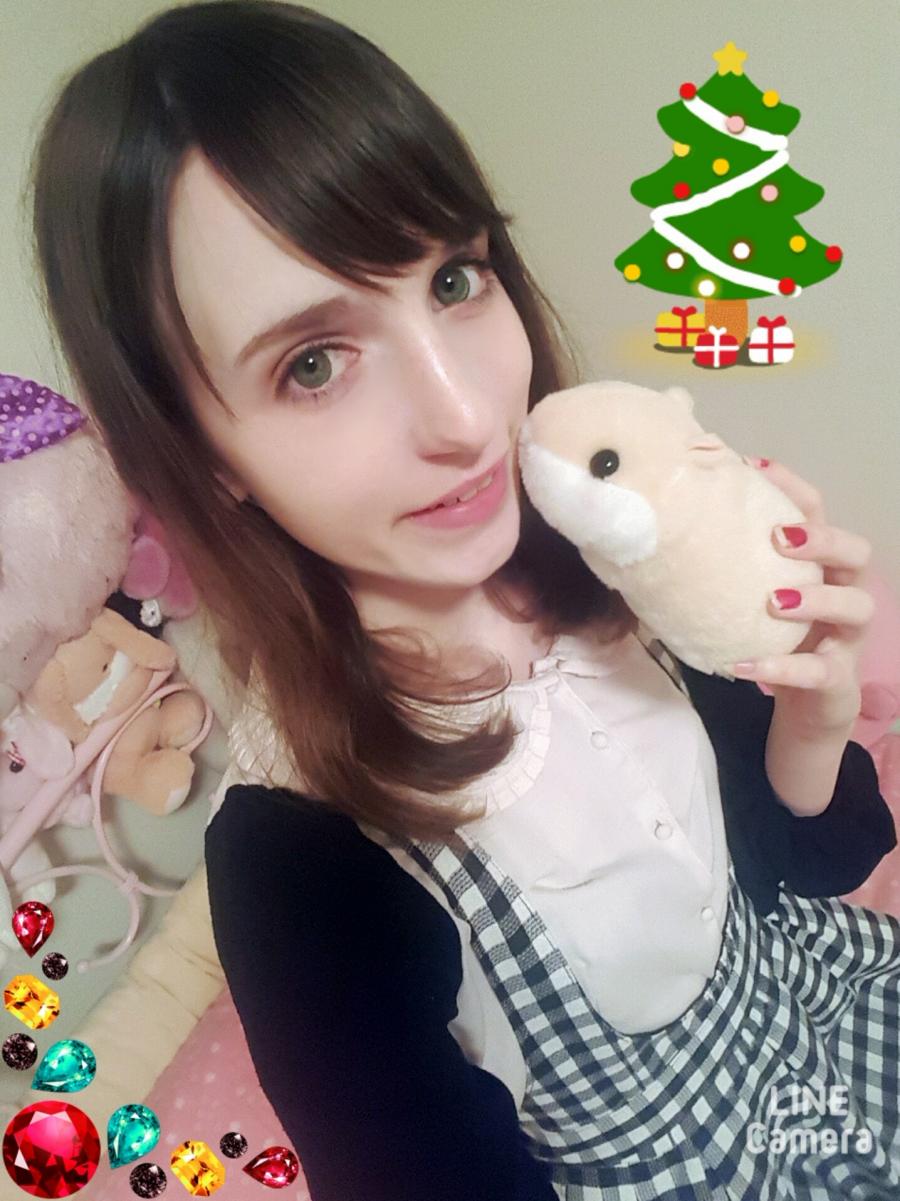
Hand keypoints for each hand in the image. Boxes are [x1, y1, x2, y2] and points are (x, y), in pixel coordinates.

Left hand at [732, 458, 873, 735]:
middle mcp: (845, 592)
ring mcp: (848, 637)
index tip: (753, 467)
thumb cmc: (775, 640)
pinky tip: (741, 667)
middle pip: (857, 552)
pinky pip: (817, 671)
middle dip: (823, 540)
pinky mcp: (838, 679)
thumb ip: (726, 569)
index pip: (820, 513)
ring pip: (855, 605)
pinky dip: (780, 668)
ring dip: (816, 598)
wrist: (802, 708)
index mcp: (822, 565)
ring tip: (774, 600)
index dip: (793, 488)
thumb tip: (661, 533)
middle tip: (779, 539)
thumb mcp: (752, 600)